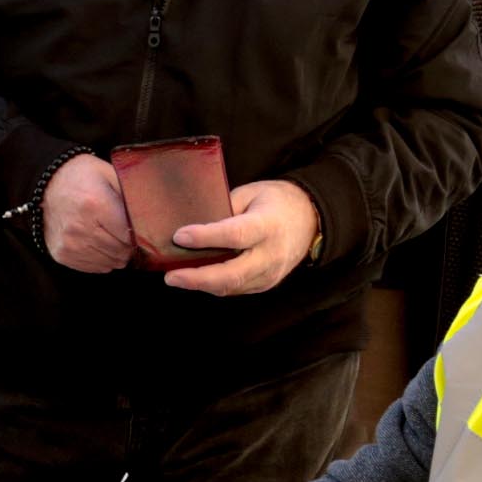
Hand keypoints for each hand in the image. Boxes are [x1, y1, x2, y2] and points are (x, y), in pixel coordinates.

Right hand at [41, 152, 132, 273]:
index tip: (140, 231)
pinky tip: (100, 246)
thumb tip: (155, 214)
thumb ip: (131, 193)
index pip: (129, 235)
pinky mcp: (61, 254)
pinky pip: (93, 268)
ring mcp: (70, 244)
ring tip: (114, 240)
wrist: (46, 185)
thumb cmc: (82, 177)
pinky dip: (102, 260)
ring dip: (116, 255)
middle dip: (128, 246)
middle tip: (127, 236)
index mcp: (96, 205)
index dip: (139, 236)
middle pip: (120, 251)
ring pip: (109, 262)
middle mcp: (81, 228)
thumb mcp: (109, 174)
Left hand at [162, 180, 320, 296]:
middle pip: (233, 273)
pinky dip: (213, 285)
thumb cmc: (276, 202)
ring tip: (176, 278)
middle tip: (171, 276)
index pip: (235, 235)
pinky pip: (235, 288)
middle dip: (198, 278)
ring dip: (201, 285)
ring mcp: (270, 273)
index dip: (206, 238)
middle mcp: (271, 254)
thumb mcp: (251, 193)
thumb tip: (193, 224)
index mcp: (268, 225)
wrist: (310, 219)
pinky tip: (195, 278)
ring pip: (232, 286)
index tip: (180, 236)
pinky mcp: (265, 284)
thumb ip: (224, 208)